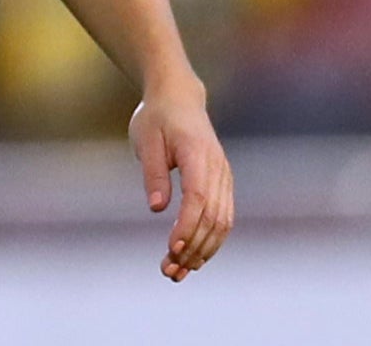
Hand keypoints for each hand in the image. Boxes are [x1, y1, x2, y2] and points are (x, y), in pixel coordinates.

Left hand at [130, 82, 233, 281]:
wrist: (178, 98)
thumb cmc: (156, 118)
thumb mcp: (146, 140)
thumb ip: (153, 173)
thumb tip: (157, 208)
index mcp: (198, 154)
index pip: (198, 198)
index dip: (187, 226)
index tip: (171, 248)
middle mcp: (217, 168)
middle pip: (213, 216)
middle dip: (193, 247)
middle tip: (168, 270)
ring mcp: (224, 177)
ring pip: (222, 222)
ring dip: (203, 250)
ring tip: (178, 271)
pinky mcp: (222, 184)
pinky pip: (223, 217)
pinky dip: (210, 240)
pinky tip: (193, 257)